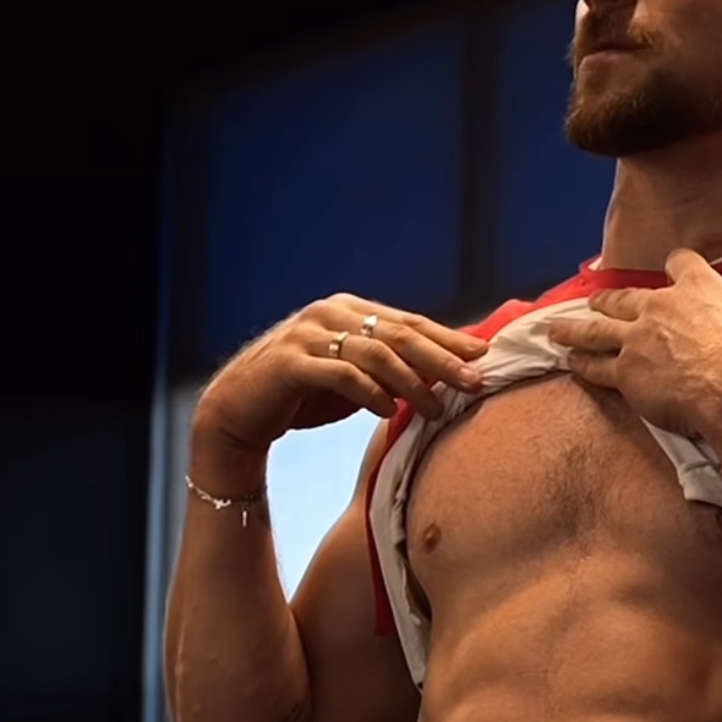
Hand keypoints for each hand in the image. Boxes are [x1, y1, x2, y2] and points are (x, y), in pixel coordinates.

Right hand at [193, 295, 490, 457]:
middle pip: (399, 334)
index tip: (484, 358)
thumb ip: (388, 370)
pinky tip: (390, 410)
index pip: (409, 323)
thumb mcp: (352, 378)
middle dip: (442, 358)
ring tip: (438, 407)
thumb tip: (445, 376)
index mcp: (349, 309)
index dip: (448, 340)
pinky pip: (340, 375)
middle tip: (475, 381)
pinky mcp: (289, 363)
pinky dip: (370, 393)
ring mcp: (307, 335)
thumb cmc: (302, 395)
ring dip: (412, 382)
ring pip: (374, 354)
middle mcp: (330, 313)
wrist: (237, 411)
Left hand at [547, 249, 721, 437]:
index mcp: (700, 288)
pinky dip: (581, 363)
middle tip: (597, 300)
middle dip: (609, 298)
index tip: (672, 270)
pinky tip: (570, 362)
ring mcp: (639, 339)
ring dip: (576, 328)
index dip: (676, 266)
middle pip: (625, 296)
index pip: (680, 263)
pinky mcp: (626, 373)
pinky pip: (595, 366)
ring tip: (558, 329)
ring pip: (597, 328)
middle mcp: (662, 307)